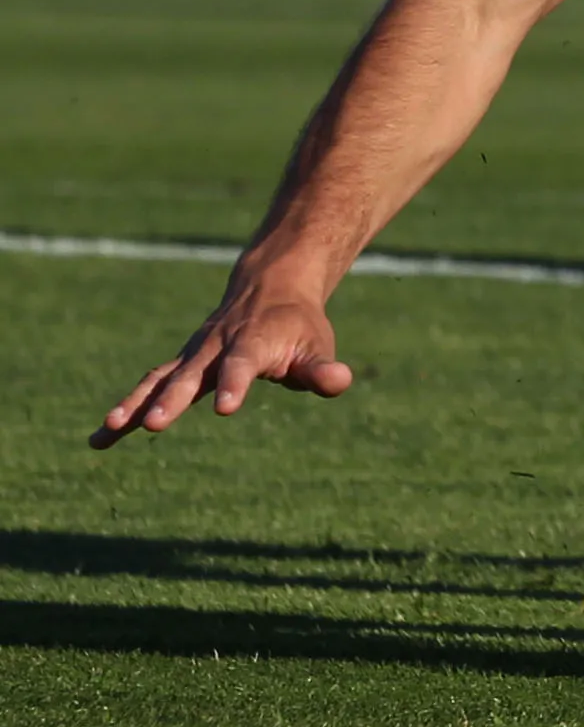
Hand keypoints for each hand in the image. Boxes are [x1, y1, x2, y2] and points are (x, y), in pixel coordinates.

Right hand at [94, 277, 350, 446]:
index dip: (235, 384)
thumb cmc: (298, 325)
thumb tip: (340, 381)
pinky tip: (100, 439)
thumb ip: (322, 368)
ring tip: (108, 431)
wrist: (269, 287)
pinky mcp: (179, 365)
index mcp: (252, 342)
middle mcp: (214, 347)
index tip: (225, 409)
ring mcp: (192, 356)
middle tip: (154, 424)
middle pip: (191, 375)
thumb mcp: (317, 344)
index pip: (242, 365)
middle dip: (172, 400)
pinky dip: (126, 410)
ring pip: (159, 380)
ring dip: (135, 404)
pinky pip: (148, 388)